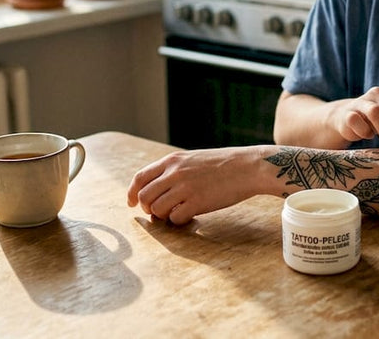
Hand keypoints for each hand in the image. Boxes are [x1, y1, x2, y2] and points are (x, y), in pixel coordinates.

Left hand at [125, 147, 260, 224]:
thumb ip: (174, 170)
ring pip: (157, 209)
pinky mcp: (196, 202)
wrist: (248, 167)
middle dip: (147, 208)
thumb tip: (158, 190)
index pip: (140, 178)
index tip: (131, 204)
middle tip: (158, 213)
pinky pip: (175, 218)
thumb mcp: (193, 159)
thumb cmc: (223, 164)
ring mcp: (184, 188)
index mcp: (172, 160)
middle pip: (144, 197)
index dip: (131, 193)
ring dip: (163, 216)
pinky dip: (178, 220)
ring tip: (176, 213)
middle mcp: (174, 173)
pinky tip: (190, 215)